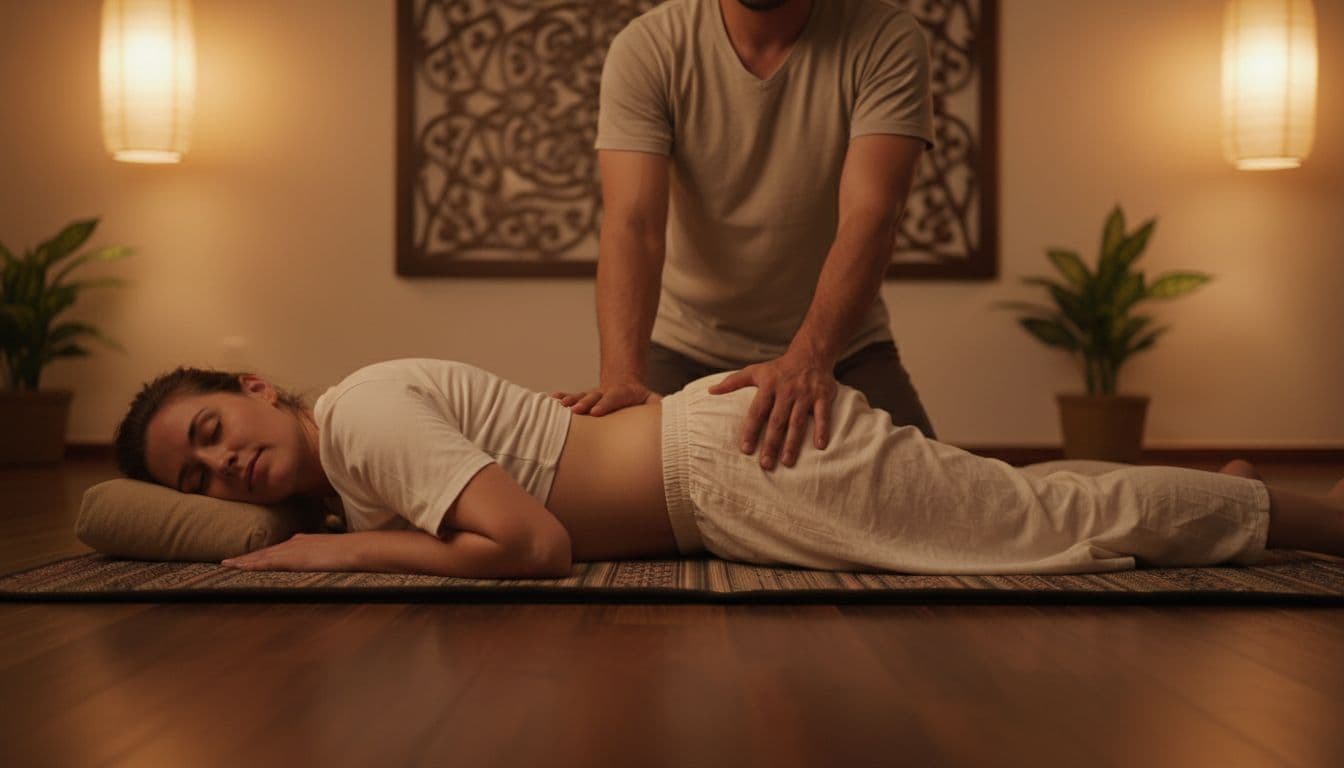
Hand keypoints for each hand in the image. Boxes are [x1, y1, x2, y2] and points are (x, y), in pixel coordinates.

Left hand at [221, 533, 355, 571]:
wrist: (358, 550)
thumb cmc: (352, 553)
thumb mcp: (333, 553)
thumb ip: (322, 554)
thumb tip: (317, 556)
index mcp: (304, 542)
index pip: (276, 550)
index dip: (260, 554)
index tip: (245, 558)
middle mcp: (295, 543)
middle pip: (265, 551)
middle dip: (246, 557)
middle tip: (226, 562)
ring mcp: (293, 550)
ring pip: (262, 556)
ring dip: (244, 560)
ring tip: (227, 565)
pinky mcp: (293, 559)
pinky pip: (268, 562)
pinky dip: (253, 564)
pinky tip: (241, 567)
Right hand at [550, 380, 660, 415]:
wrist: (627, 385)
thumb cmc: (641, 401)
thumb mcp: (653, 401)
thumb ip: (659, 407)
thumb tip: (670, 417)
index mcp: (624, 394)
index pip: (615, 398)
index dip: (606, 404)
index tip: (596, 412)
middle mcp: (607, 393)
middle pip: (595, 397)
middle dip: (584, 403)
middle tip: (575, 410)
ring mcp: (595, 396)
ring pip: (582, 397)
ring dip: (571, 401)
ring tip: (559, 405)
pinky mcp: (586, 400)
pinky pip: (573, 398)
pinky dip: (563, 398)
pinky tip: (552, 399)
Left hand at [708, 352, 837, 469]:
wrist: (810, 354)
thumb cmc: (779, 368)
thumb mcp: (755, 371)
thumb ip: (733, 382)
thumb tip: (711, 390)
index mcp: (768, 386)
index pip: (757, 412)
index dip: (751, 431)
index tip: (745, 450)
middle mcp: (786, 391)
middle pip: (777, 421)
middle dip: (771, 444)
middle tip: (766, 465)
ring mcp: (805, 394)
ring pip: (798, 421)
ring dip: (793, 442)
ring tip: (787, 462)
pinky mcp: (823, 396)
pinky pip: (823, 415)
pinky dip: (822, 430)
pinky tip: (820, 447)